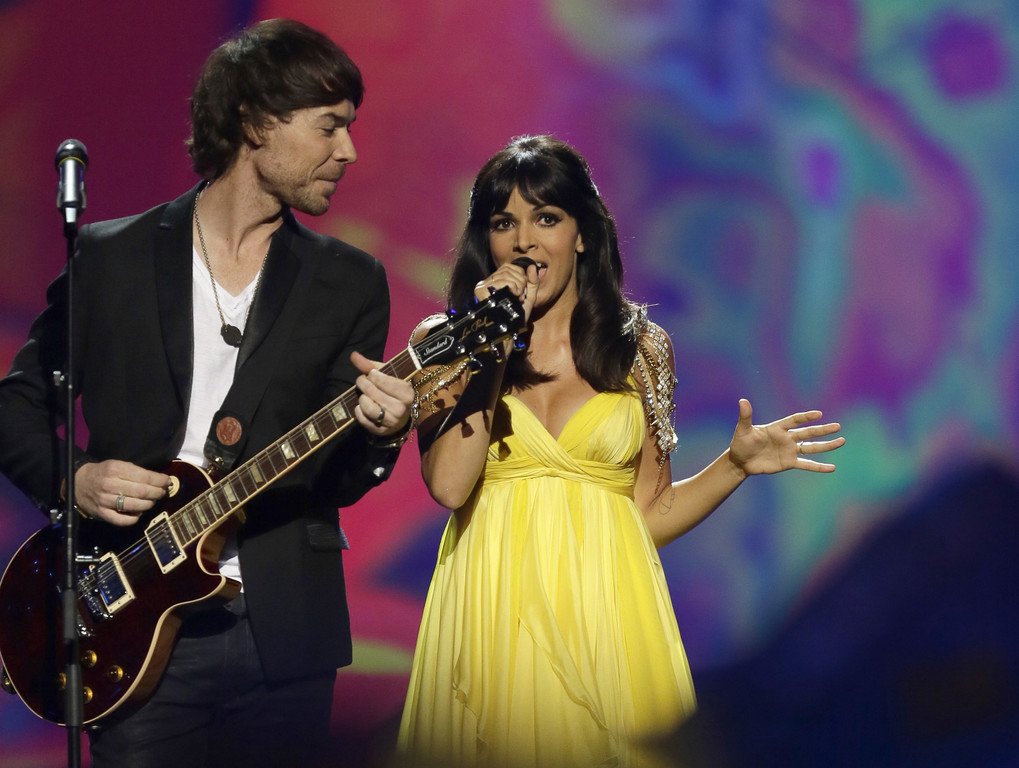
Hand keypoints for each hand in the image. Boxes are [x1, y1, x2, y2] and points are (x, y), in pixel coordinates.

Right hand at [75, 460, 170, 525]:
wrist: (77, 483)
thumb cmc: (103, 473)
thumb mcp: (117, 464)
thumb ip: (136, 471)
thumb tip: (159, 480)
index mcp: (115, 469)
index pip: (144, 476)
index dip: (160, 480)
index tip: (167, 482)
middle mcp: (110, 484)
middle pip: (142, 492)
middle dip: (157, 493)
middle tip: (162, 492)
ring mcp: (105, 500)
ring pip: (135, 506)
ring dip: (149, 504)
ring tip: (152, 501)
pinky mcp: (102, 513)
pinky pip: (123, 521)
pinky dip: (134, 518)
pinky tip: (138, 513)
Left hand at [351, 351, 414, 436]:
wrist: (400, 417)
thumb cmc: (393, 391)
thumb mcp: (387, 376)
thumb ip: (370, 365)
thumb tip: (353, 355)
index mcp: (407, 393)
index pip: (382, 380)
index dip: (372, 375)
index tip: (372, 374)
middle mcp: (401, 408)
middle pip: (372, 392)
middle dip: (363, 384)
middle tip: (362, 381)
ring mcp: (392, 422)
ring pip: (367, 406)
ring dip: (362, 399)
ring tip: (364, 395)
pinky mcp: (381, 431)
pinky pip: (363, 419)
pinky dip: (359, 411)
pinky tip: (363, 407)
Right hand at [474, 259, 539, 322]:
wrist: (511, 330)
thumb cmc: (518, 316)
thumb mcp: (529, 297)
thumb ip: (533, 281)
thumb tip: (531, 266)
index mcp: (496, 281)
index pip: (508, 266)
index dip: (520, 276)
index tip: (522, 292)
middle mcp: (487, 282)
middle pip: (507, 269)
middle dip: (520, 282)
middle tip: (520, 296)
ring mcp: (483, 286)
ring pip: (505, 274)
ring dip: (517, 286)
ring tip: (517, 298)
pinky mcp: (481, 291)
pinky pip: (501, 281)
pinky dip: (511, 287)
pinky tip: (513, 297)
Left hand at [728, 398, 843, 476]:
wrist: (740, 461)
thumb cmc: (741, 443)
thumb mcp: (743, 430)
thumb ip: (746, 416)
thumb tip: (742, 401)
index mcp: (777, 428)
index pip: (794, 420)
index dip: (806, 417)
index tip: (819, 414)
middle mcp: (787, 438)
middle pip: (808, 432)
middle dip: (823, 430)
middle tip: (838, 426)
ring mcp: (789, 450)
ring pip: (812, 447)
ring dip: (826, 445)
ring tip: (842, 441)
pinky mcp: (789, 462)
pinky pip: (807, 464)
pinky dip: (819, 466)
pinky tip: (832, 468)